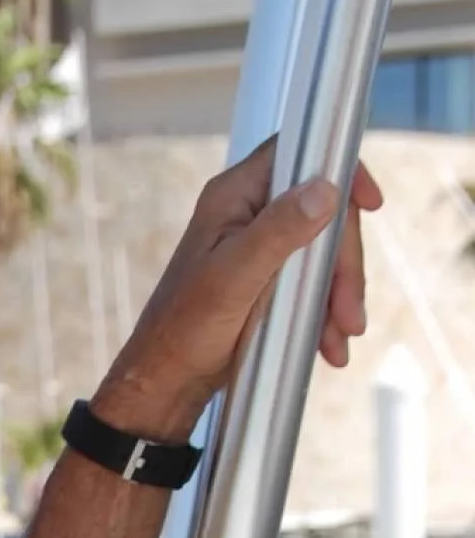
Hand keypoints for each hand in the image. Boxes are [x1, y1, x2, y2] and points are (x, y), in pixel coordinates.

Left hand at [96, 137, 383, 436]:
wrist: (167, 382)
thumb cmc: (185, 330)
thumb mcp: (234, 278)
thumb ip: (277, 232)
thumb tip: (324, 189)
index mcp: (234, 196)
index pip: (299, 155)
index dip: (340, 172)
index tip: (371, 205)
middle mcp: (247, 213)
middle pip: (321, 212)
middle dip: (342, 263)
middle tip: (350, 312)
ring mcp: (257, 246)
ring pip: (320, 251)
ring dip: (338, 294)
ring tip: (342, 336)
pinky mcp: (265, 279)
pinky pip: (310, 281)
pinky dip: (324, 310)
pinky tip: (329, 343)